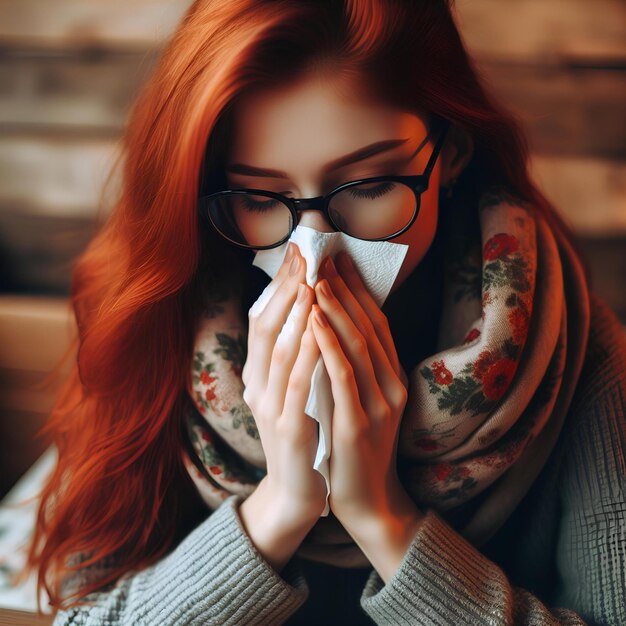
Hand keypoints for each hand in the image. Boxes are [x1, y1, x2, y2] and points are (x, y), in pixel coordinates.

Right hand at [241, 242, 326, 526]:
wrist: (297, 490)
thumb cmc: (302, 435)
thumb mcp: (291, 391)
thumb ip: (292, 358)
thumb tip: (308, 313)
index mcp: (258, 376)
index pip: (262, 320)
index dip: (278, 286)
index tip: (296, 254)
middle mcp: (257, 387)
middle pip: (265, 328)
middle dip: (285, 289)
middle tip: (303, 256)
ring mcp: (269, 407)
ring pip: (278, 351)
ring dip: (296, 315)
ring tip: (311, 282)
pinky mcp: (287, 428)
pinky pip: (297, 384)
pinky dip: (306, 354)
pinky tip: (318, 331)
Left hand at [311, 251, 418, 537]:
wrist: (367, 501)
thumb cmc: (356, 447)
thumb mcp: (364, 401)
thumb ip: (356, 368)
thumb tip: (334, 326)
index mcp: (392, 378)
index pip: (377, 323)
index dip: (358, 289)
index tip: (339, 260)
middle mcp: (391, 385)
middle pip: (368, 326)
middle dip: (345, 289)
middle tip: (325, 257)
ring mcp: (378, 404)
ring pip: (358, 344)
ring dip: (336, 308)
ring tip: (316, 278)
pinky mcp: (359, 424)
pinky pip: (343, 376)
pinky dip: (328, 344)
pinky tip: (314, 320)